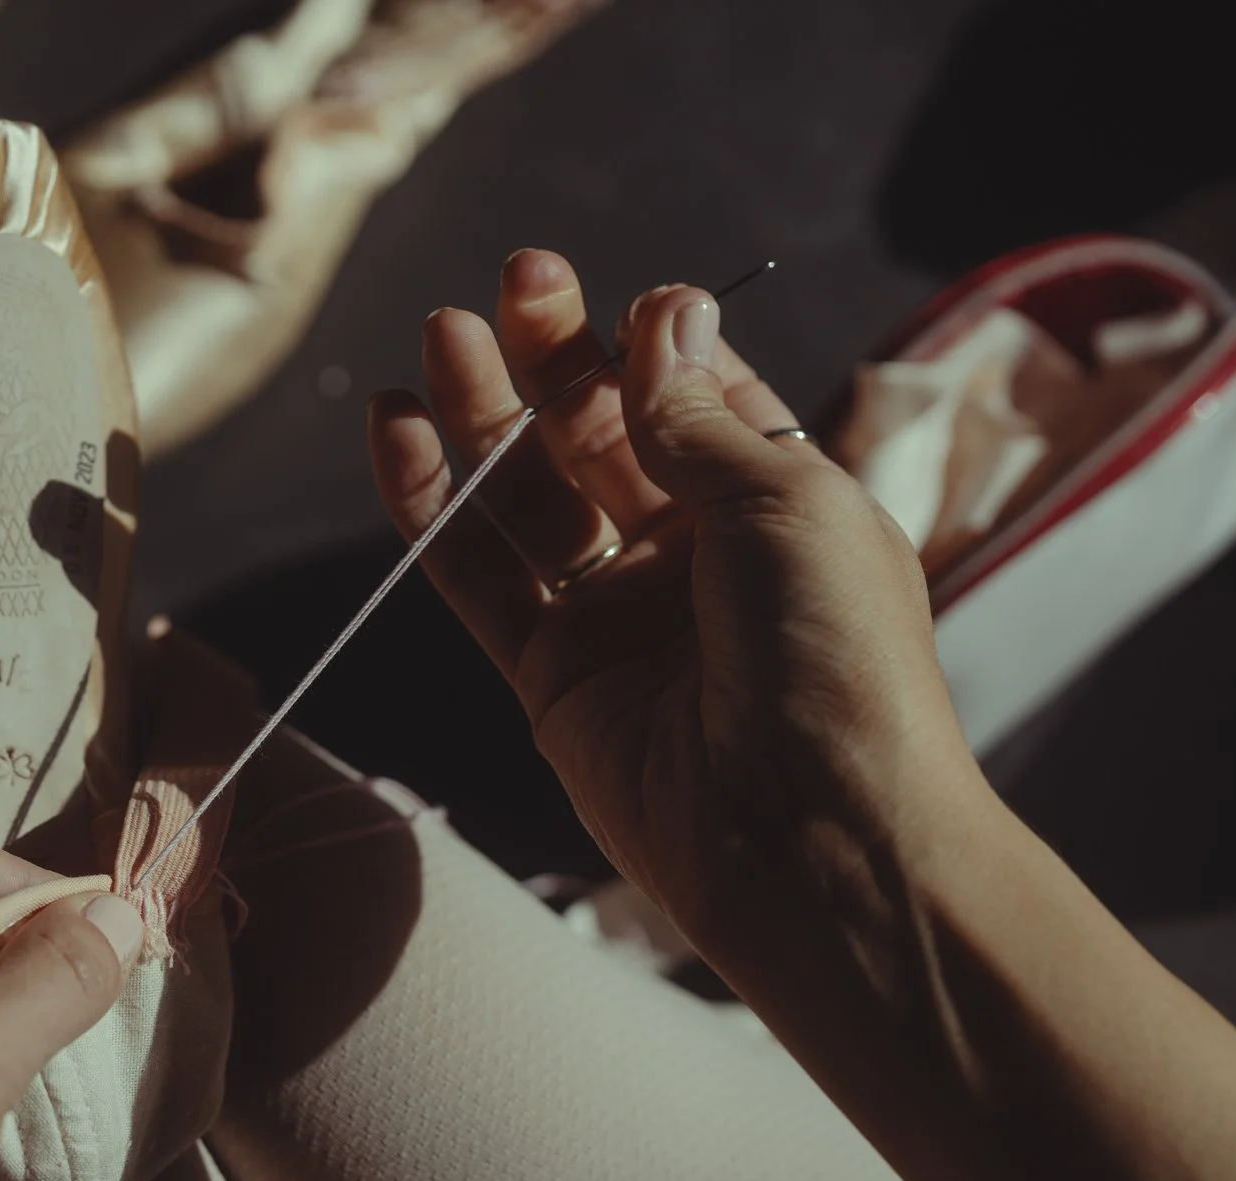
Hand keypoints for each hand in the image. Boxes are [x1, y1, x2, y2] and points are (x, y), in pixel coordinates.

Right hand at [365, 250, 981, 965]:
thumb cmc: (837, 663)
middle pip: (600, 434)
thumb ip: (696, 416)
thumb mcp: (787, 504)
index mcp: (776, 502)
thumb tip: (660, 309)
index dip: (641, 339)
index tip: (598, 291)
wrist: (814, 842)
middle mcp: (692, 553)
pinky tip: (398, 430)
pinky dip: (432, 505)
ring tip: (441, 336)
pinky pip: (477, 576)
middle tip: (509, 283)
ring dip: (483, 415)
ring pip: (529, 496)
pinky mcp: (550, 677)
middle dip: (553, 357)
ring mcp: (616, 615)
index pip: (691, 394)